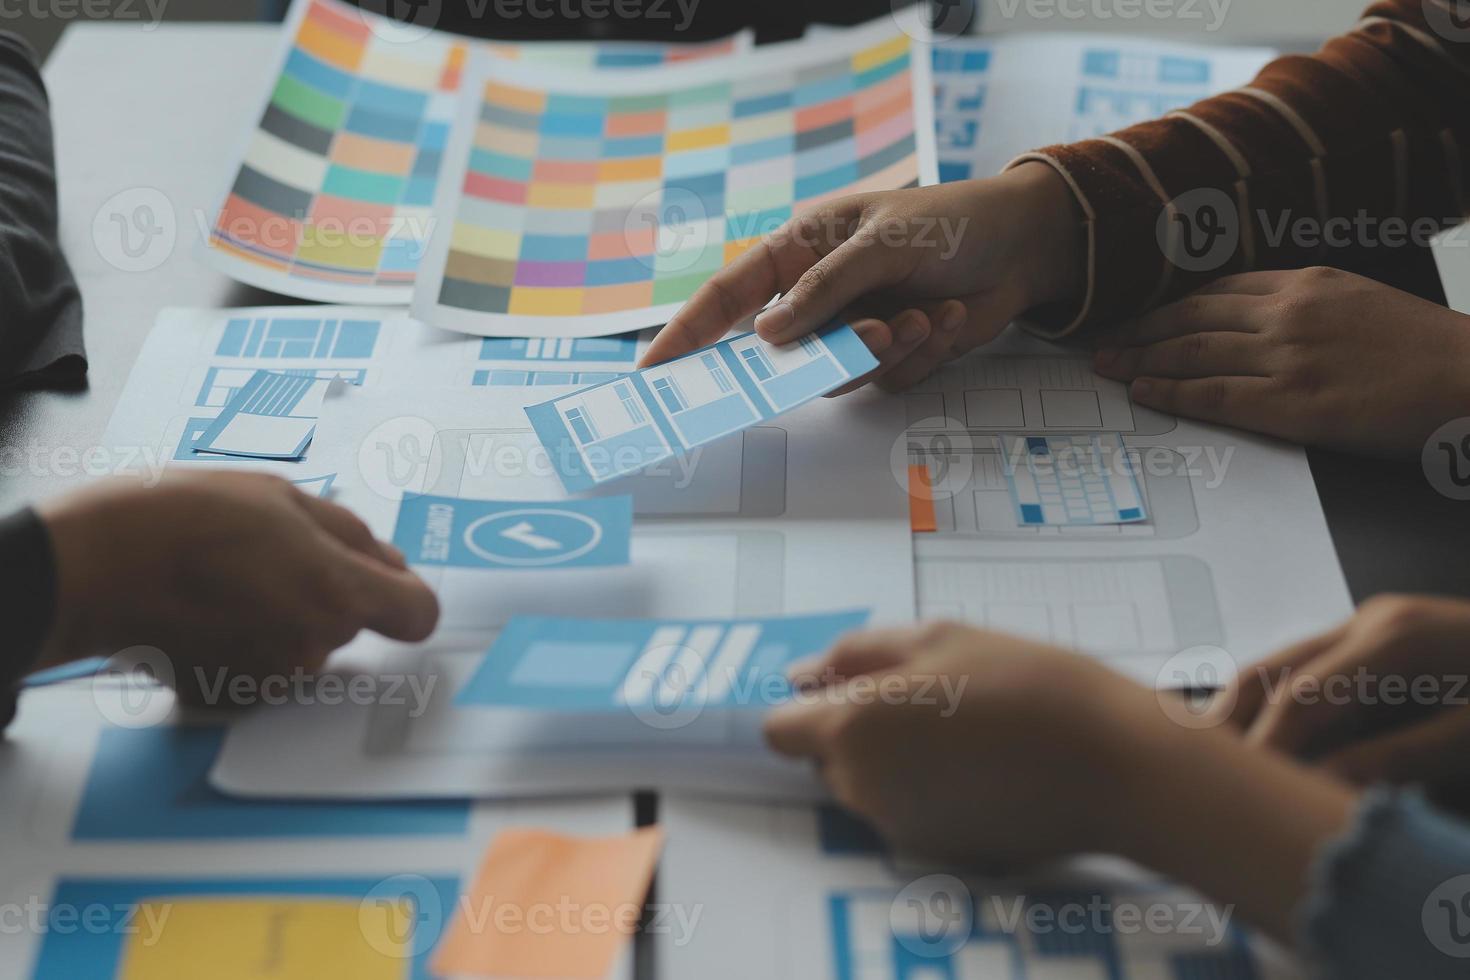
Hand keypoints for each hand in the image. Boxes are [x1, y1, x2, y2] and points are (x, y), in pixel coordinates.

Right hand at [35, 471, 438, 705]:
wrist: (94, 566)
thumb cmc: (185, 519)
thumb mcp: (284, 498)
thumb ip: (351, 536)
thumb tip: (390, 562)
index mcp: (339, 593)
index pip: (418, 615)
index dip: (404, 596)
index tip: (386, 585)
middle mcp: (314, 647)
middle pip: (350, 622)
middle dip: (326, 591)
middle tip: (268, 555)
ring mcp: (271, 678)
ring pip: (304, 643)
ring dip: (282, 616)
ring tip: (226, 580)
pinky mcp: (230, 697)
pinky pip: (260, 666)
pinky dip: (243, 643)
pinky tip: (204, 611)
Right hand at [639, 163, 1084, 391]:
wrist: (1025, 248)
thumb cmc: (949, 224)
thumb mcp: (882, 243)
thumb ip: (824, 290)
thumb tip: (767, 334)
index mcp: (801, 251)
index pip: (729, 296)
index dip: (689, 333)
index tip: (655, 371)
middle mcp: (819, 296)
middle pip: (786, 349)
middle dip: (838, 347)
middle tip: (880, 331)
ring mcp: (852, 329)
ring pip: (838, 373)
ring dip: (890, 349)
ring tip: (929, 313)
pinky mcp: (889, 358)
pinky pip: (883, 382)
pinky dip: (921, 355)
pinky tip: (952, 317)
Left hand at [766, 622, 1152, 866]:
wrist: (1110, 765)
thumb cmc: (1024, 683)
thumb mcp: (937, 637)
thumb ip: (857, 655)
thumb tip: (802, 675)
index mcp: (851, 730)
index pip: (779, 731)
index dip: (806, 706)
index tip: (848, 687)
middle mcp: (861, 789)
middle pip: (826, 757)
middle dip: (858, 728)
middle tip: (931, 694)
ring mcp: (898, 828)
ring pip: (868, 784)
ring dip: (895, 757)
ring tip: (967, 726)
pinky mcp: (937, 853)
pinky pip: (909, 811)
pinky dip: (930, 789)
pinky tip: (984, 765)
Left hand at [1092, 267, 1469, 455]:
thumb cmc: (1425, 350)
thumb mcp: (1362, 302)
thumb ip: (1307, 306)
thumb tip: (1257, 320)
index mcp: (1307, 284)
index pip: (1216, 290)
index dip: (1166, 305)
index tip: (1137, 316)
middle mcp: (1289, 313)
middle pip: (1191, 316)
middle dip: (1138, 330)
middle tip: (1101, 342)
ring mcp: (1288, 357)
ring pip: (1192, 353)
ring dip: (1140, 360)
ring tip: (1108, 367)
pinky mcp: (1293, 404)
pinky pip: (1214, 396)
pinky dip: (1170, 393)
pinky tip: (1144, 392)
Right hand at [1220, 595, 1469, 794]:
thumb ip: (1400, 758)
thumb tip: (1321, 785)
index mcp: (1394, 640)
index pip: (1299, 696)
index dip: (1263, 744)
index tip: (1243, 791)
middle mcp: (1369, 623)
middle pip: (1270, 669)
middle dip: (1227, 719)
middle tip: (1204, 767)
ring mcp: (1369, 626)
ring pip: (1282, 668)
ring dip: (1250, 714)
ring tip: (1227, 761)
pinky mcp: (1376, 641)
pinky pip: (1313, 673)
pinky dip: (1285, 710)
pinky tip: (1278, 745)